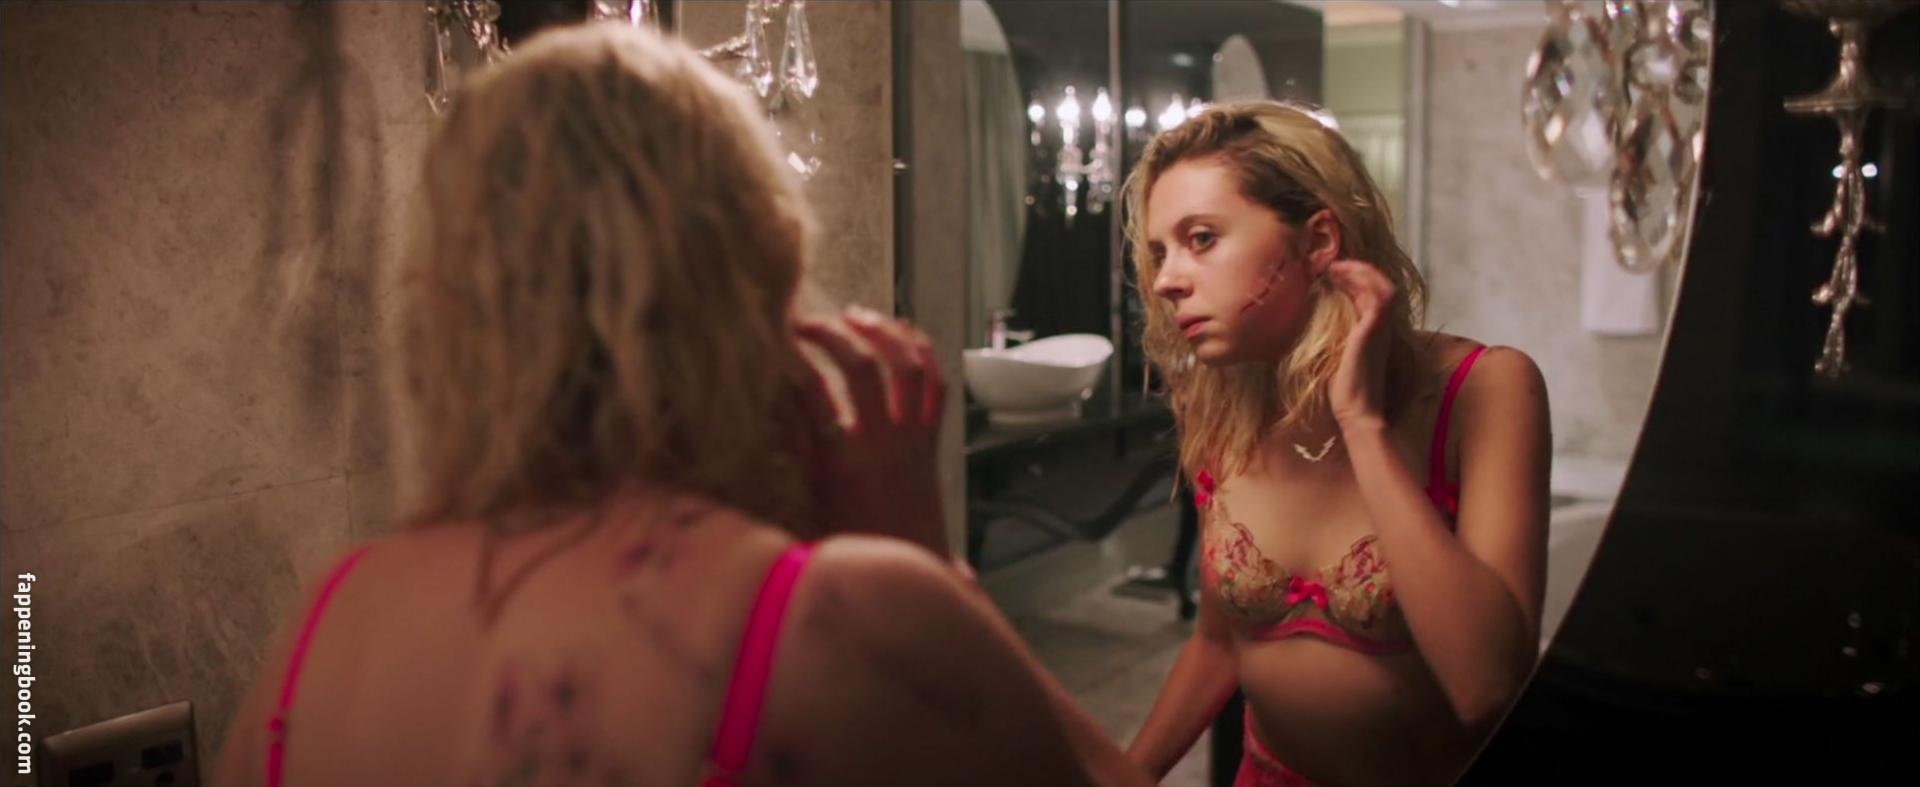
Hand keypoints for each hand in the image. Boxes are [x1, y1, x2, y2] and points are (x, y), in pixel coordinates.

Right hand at [792, 308, 949, 555]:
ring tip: (856, 316)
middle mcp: (882, 444)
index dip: (790, 358)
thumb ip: (796, 452)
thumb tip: (776, 402)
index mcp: (842, 464)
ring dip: (883, 332)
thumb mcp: (810, 503)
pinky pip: (937, 387)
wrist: (912, 573)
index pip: (811, 393)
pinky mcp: (932, 442)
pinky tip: (905, 333)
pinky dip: (925, 353)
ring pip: (908, 366)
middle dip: (833, 334)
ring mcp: (913, 440)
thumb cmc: (854, 549)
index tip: (772, 338)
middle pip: (862, 368)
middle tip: (807, 322)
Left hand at [1325, 260, 1394, 431]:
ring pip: (1383, 285)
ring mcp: (1381, 328)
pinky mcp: (1374, 329)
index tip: (1332, 273)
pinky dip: (1361, 280)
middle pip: (1380, 286)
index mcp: (1375, 333)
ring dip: (1361, 270)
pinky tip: (1338, 274)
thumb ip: (1332, 340)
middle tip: (1333, 264)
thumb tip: (1306, 328)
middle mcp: (1382, 327)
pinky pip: (1377, 295)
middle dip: (1359, 270)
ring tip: (1336, 265)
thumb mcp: (1335, 357)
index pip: (1371, 297)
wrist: (1357, 412)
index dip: (1356, 281)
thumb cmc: (1343, 391)